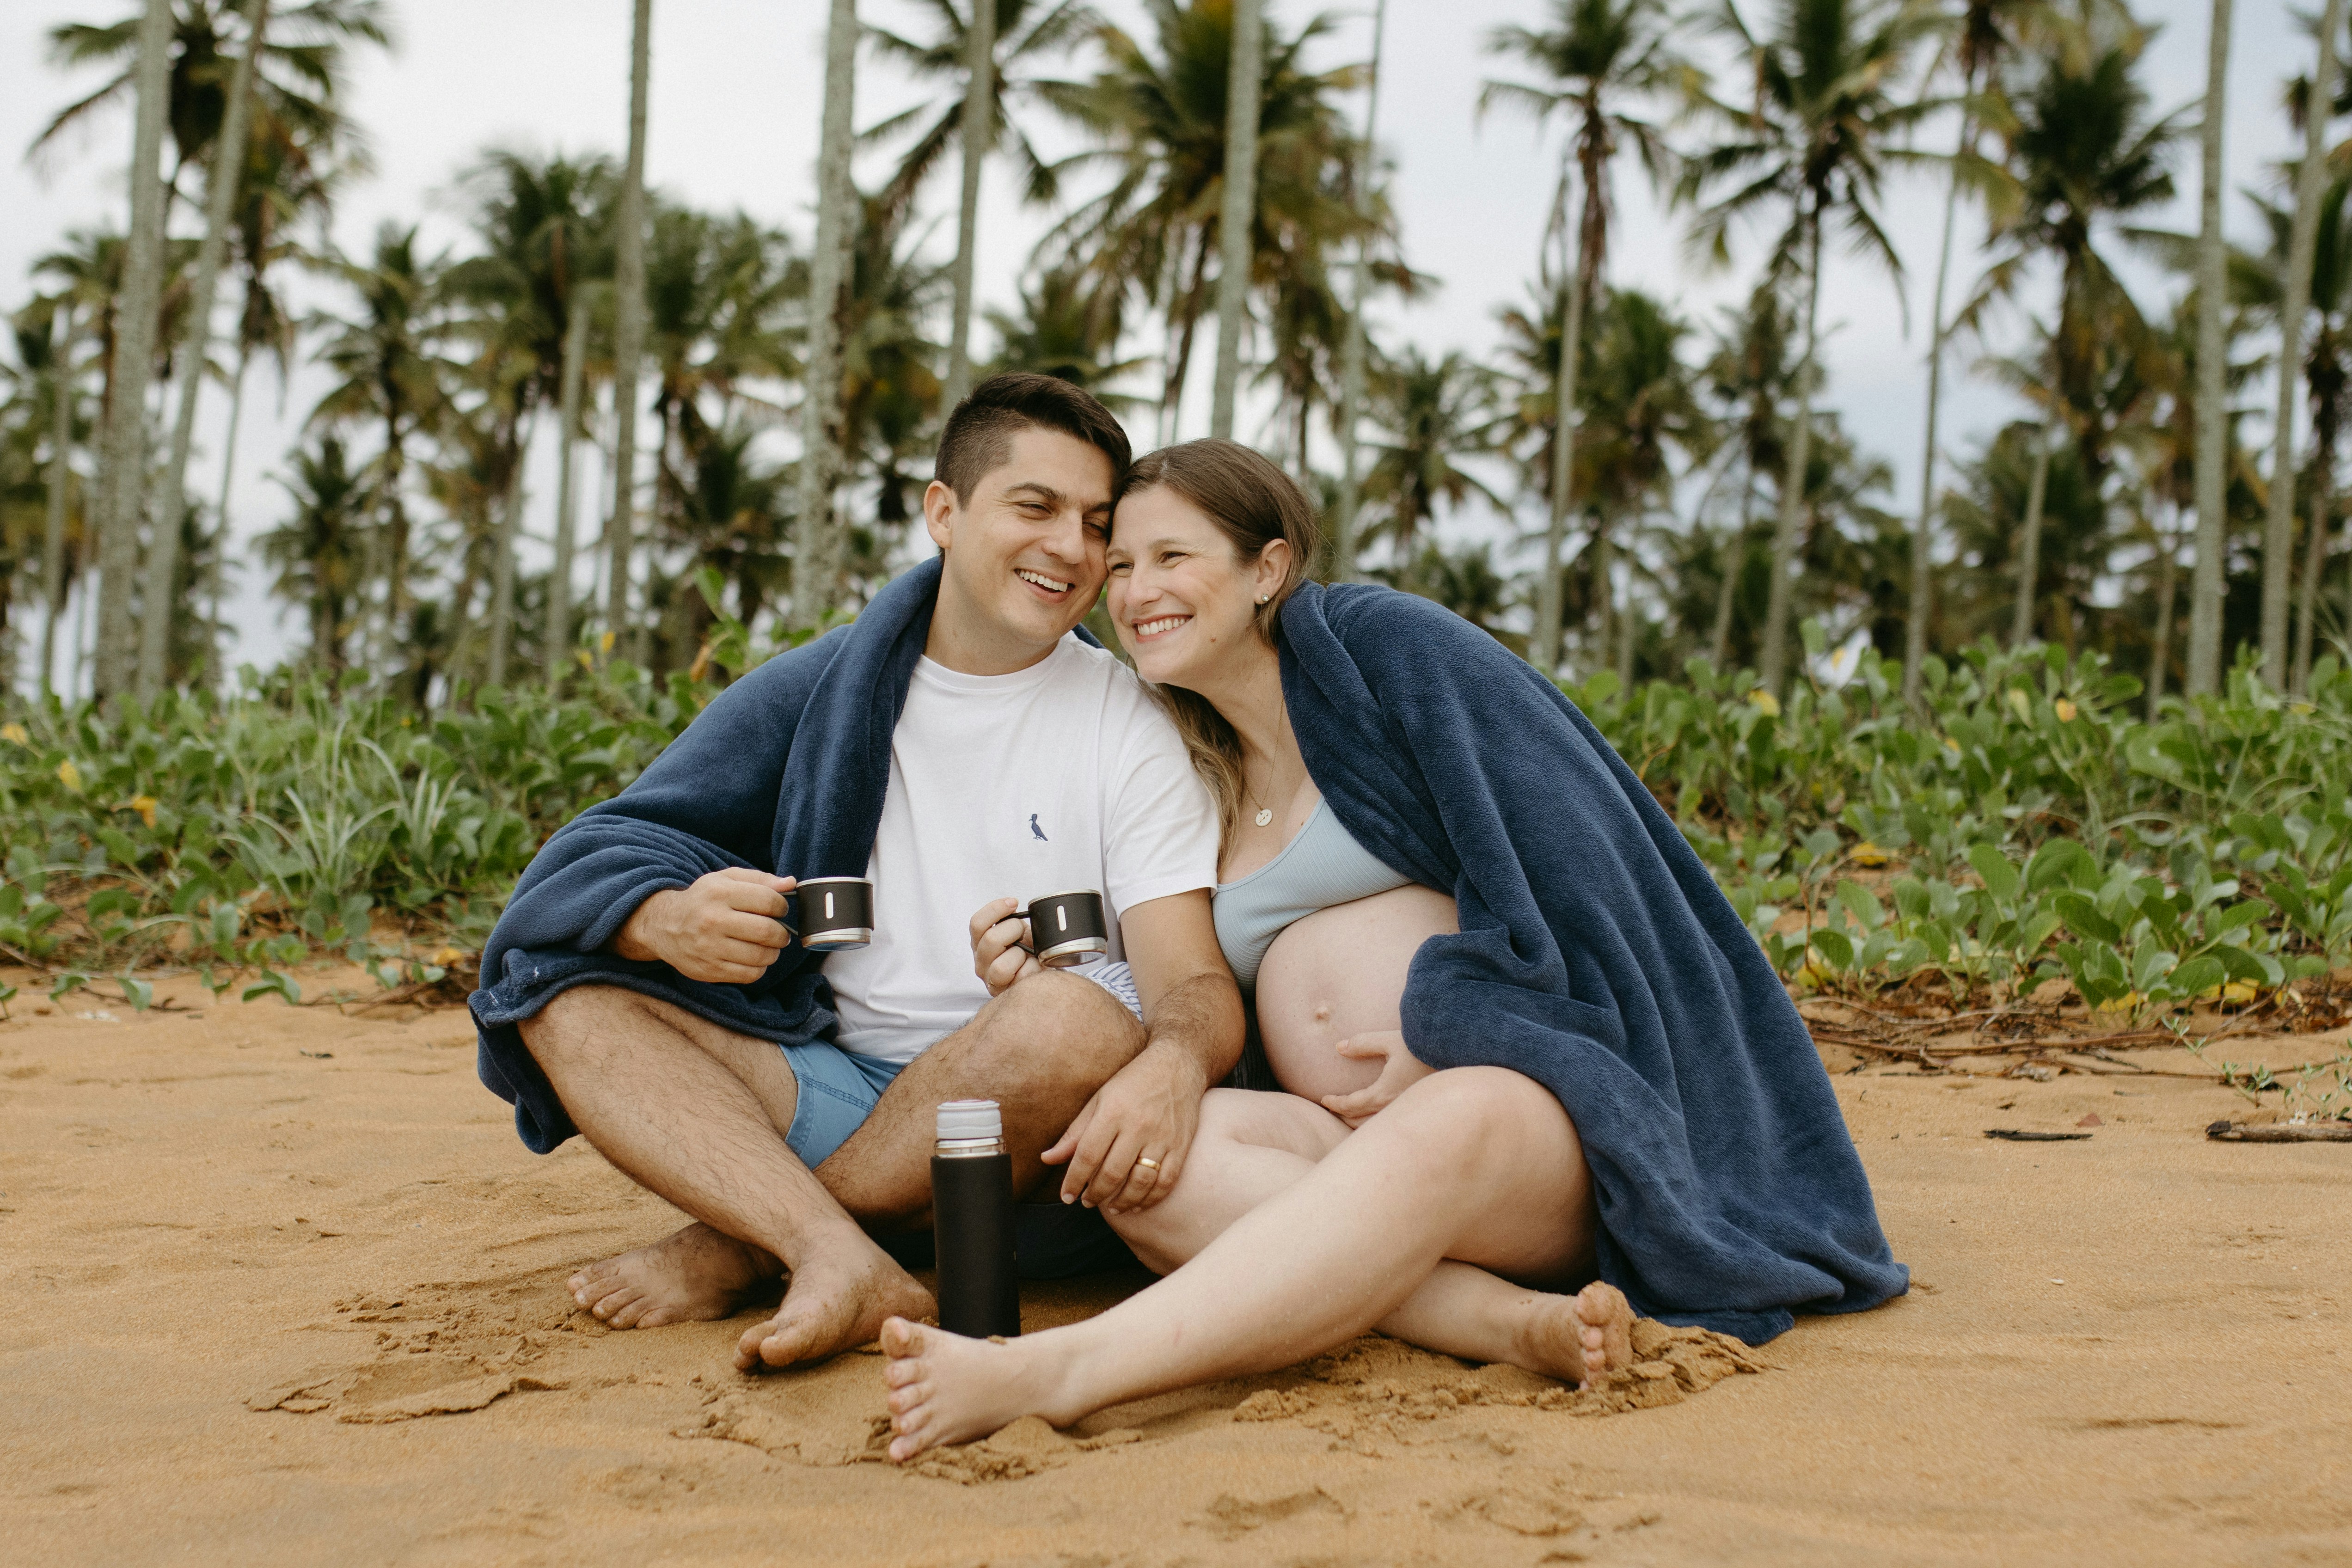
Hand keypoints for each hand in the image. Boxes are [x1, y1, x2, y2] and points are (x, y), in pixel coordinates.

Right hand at [611, 866, 794, 983]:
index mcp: (719, 892)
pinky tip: (753, 958)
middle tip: (778, 932)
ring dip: (772, 952)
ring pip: (761, 956)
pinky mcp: (709, 970)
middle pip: (767, 931)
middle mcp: (713, 920)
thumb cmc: (704, 900)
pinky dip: (759, 968)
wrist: (665, 926)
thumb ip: (760, 879)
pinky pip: (750, 974)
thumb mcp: (726, 879)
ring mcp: (710, 947)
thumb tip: (790, 883)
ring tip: (767, 946)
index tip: (779, 910)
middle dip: (782, 933)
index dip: (782, 907)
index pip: (768, 901)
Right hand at [968, 897, 1043, 995]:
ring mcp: (991, 979)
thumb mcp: (1019, 932)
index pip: (977, 923)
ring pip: (1001, 965)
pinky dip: (1032, 970)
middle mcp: (981, 961)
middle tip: (1023, 934)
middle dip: (1014, 930)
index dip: (995, 909)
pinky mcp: (1004, 993)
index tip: (1014, 902)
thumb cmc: (1028, 953)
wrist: (1040, 976)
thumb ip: (1012, 920)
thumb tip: (1013, 904)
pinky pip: (1020, 978)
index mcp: (980, 943)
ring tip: (1027, 955)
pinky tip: (1034, 968)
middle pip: (991, 939)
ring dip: (1020, 956)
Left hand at [1041, 1042, 1205, 1214]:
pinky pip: (1166, 1181)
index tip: (1067, 1197)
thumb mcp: (1099, 1100)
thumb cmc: (1133, 1082)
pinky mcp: (1181, 1145)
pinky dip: (1150, 1198)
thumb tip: (1047, 1159)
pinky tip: (1137, 1204)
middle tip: (1086, 1202)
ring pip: (1140, 1182)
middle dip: (1095, 1194)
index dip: (1074, 1180)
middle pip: (1112, 1173)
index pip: (1087, 1155)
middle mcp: (1138, 1126)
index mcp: (1112, 1112)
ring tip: (1110, 1207)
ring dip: (1122, 1201)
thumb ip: (1075, 1133)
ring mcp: (1162, 1137)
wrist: (1178, 1065)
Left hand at [1319, 1031, 1434, 1127]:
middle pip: (1361, 1123)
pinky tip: (1380, 1120)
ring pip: (1378, 1129)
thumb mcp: (1389, 1040)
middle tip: (1333, 1111)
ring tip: (1351, 1119)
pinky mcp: (1421, 1113)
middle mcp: (1395, 1109)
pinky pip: (1394, 1127)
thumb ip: (1362, 1043)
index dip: (1335, 1104)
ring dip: (1360, 1125)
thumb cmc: (1423, 1046)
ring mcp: (1409, 1114)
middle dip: (1344, 1117)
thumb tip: (1340, 1048)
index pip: (1351, 1105)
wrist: (1458, 1054)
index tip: (1324, 1100)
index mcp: (1384, 1093)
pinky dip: (1379, 1127)